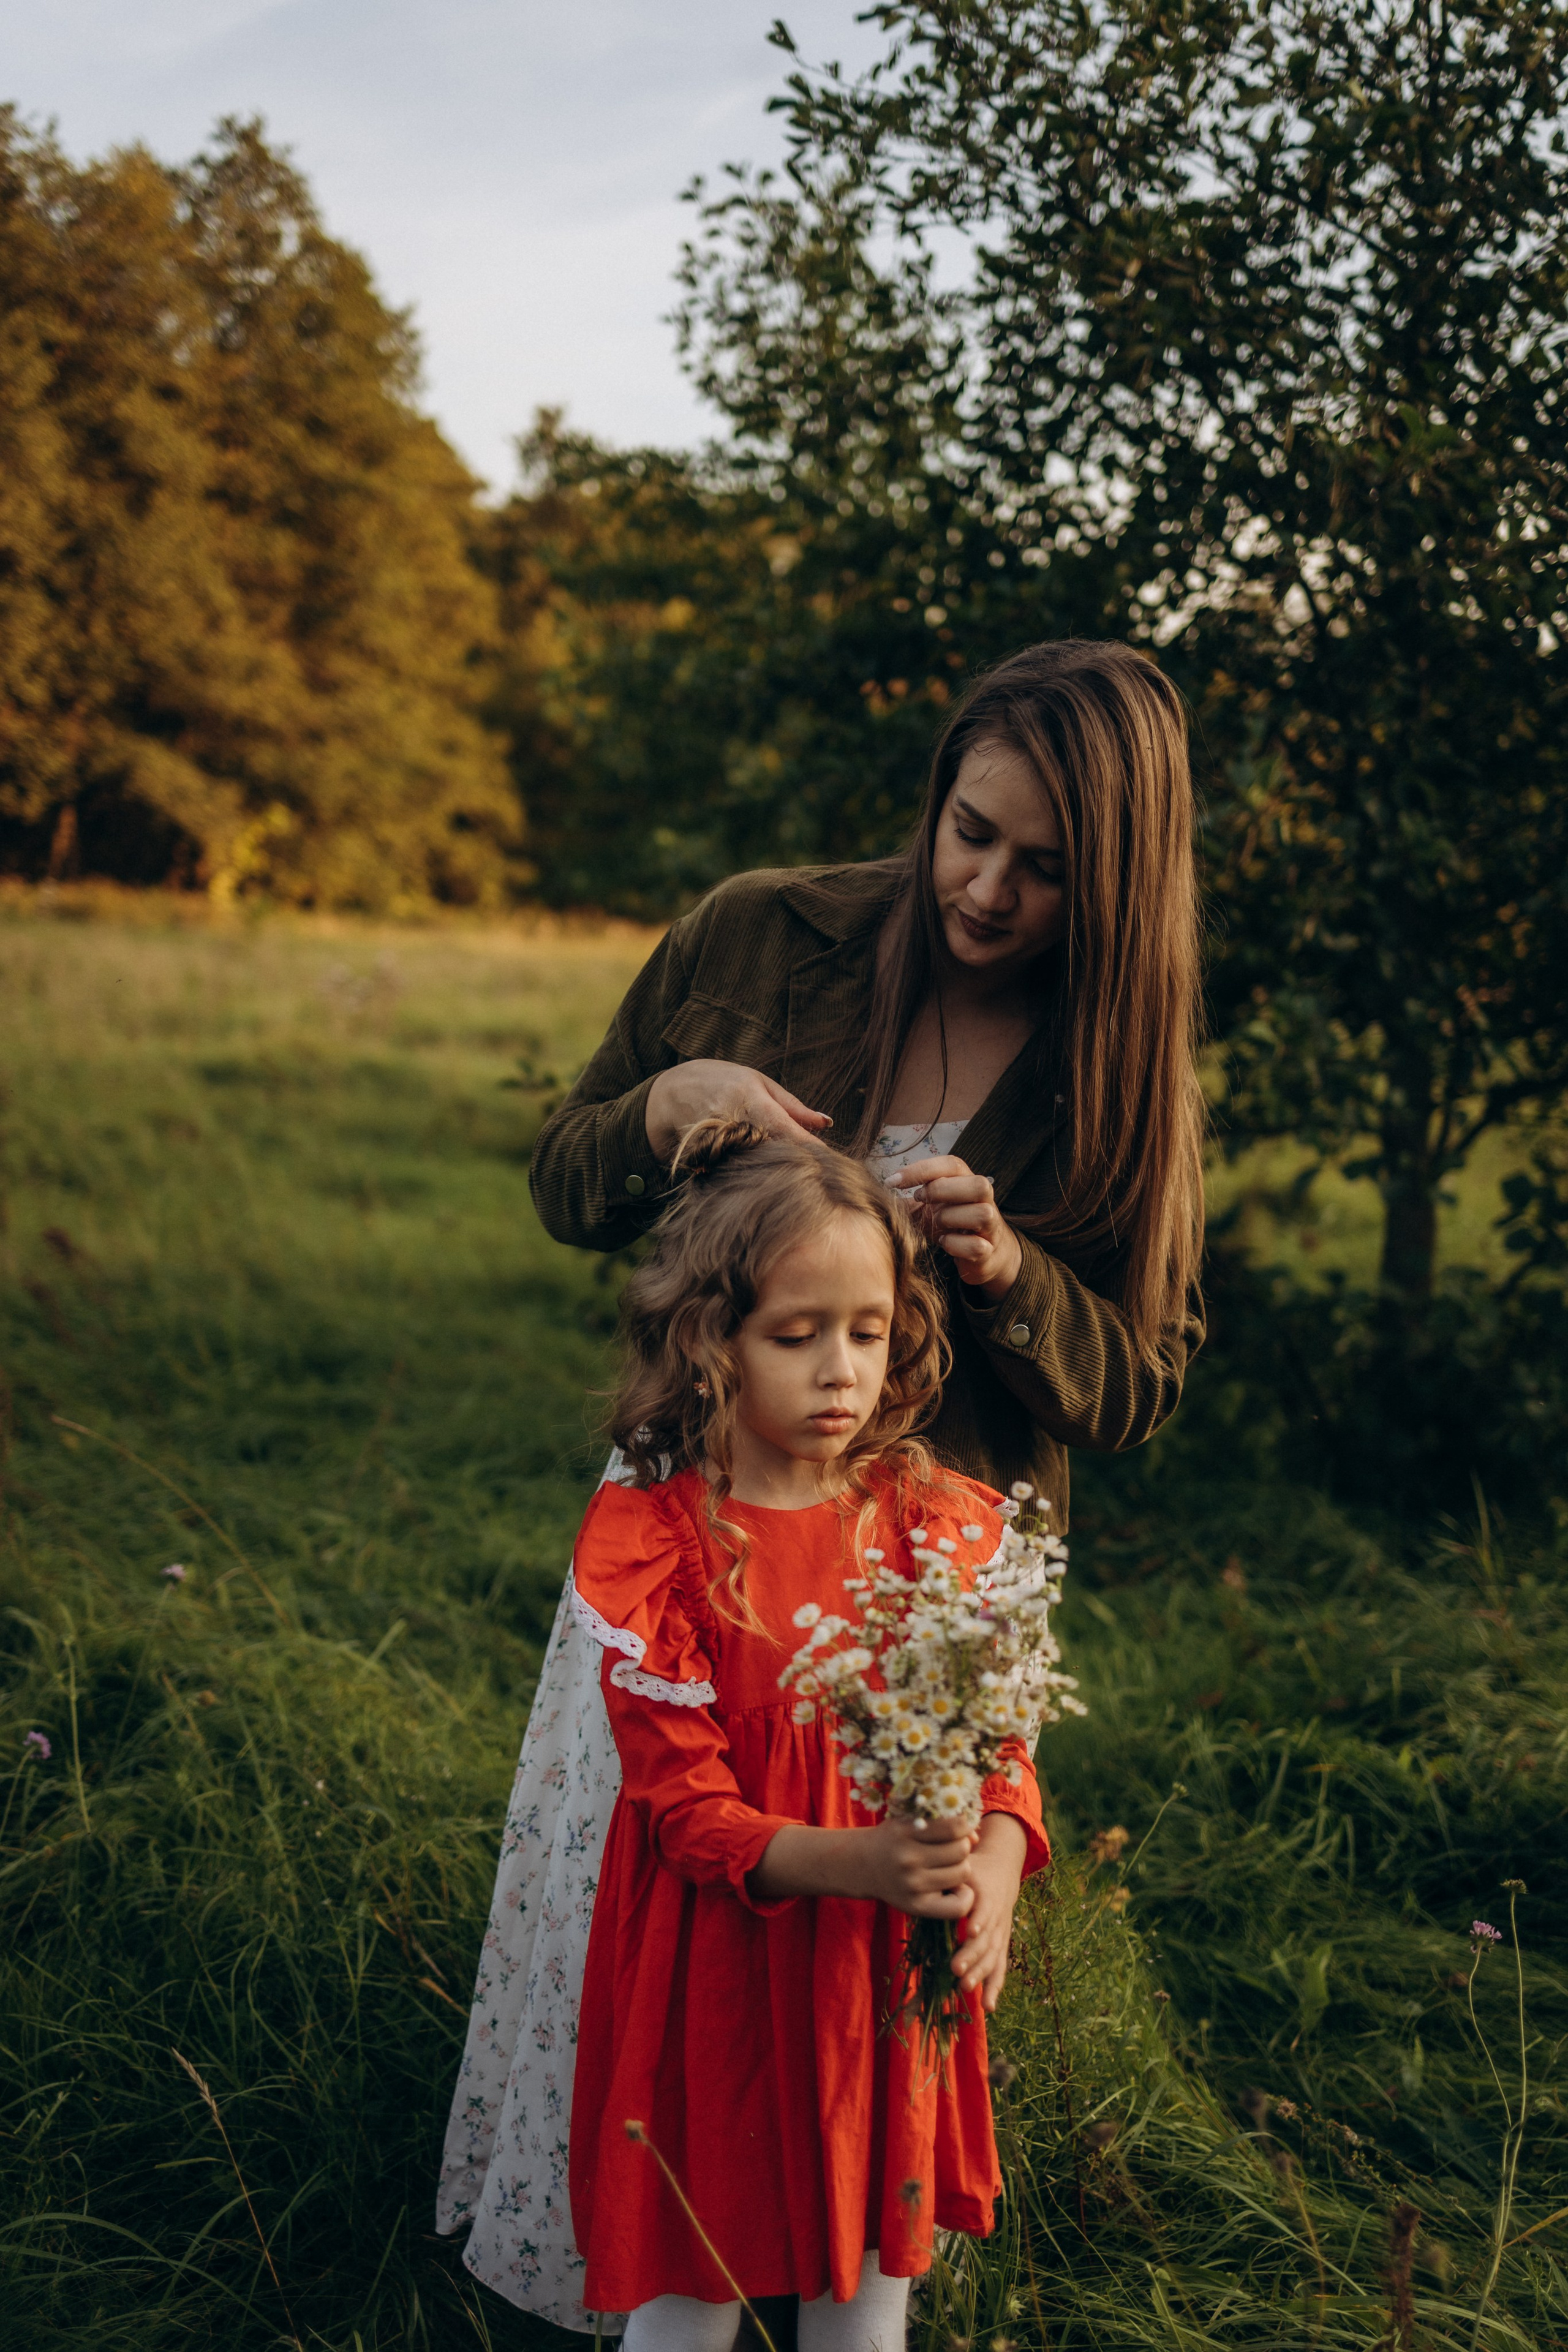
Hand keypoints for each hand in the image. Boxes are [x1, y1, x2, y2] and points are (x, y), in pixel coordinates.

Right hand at [645, 1059, 830, 1163]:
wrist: (672, 1093)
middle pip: (770, 1151)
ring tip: (784, 1175)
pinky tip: (755, 1174)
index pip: (784, 1127)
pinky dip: (747, 1176)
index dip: (807, 1146)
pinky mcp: (702, 1159)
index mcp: (748, 1096)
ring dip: (770, 1173)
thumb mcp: (759, 1083)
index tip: (829, 1162)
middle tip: (814, 1174)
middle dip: (792, 1163)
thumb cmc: (724, 1082)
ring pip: (751, 1166)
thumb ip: (792, 1106)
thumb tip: (827, 1123)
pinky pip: (731, 1173)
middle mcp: (730, 1118)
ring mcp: (713, 1141)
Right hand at [749, 1814, 975, 1916]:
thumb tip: (975, 1836)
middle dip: (962, 1846)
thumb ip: (941, 1822)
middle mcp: (907, 1858)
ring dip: (962, 1867)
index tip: (959, 1828)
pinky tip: (955, 1888)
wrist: (862, 1865)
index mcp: (905, 1831)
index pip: (955, 1827)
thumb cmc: (894, 1839)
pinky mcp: (916, 1907)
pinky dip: (964, 1896)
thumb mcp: (909, 1820)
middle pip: (961, 1850)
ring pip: (962, 1873)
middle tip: (952, 1848)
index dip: (964, 1826)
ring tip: (949, 1866)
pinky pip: (957, 1906)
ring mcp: (912, 1885)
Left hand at [893, 1155, 1022, 1299]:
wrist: (985, 1255)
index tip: (892, 1181)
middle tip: (920, 1199)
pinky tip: (944, 1243)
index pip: (952, 1165)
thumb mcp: (929, 1208)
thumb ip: (909, 1199)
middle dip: (942, 1190)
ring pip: (982, 1214)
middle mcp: (984, 1201)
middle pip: (978, 1184)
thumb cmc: (952, 1225)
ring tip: (936, 1224)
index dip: (921, 1169)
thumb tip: (874, 1194)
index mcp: (967, 1182)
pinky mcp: (988, 1251)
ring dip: (951, 1218)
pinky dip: (955, 1245)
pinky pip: (977, 1246)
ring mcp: (989, 1227)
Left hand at [950, 1812, 1027, 2011]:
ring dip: (980, 1975)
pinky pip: (999, 1968)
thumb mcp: (965, 1868)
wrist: (1001, 1871)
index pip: (984, 1910)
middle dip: (972, 1956)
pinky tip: (988, 2007)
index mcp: (987, 1895)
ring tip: (965, 1988)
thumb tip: (939, 1887)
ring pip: (993, 1957)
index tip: (970, 1931)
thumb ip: (953, 1880)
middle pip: (986, 1940)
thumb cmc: (974, 1871)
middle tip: (955, 1970)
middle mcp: (997, 1918)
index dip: (979, 1920)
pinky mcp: (1001, 1946)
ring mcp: (1001, 1934)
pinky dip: (994, 1987)